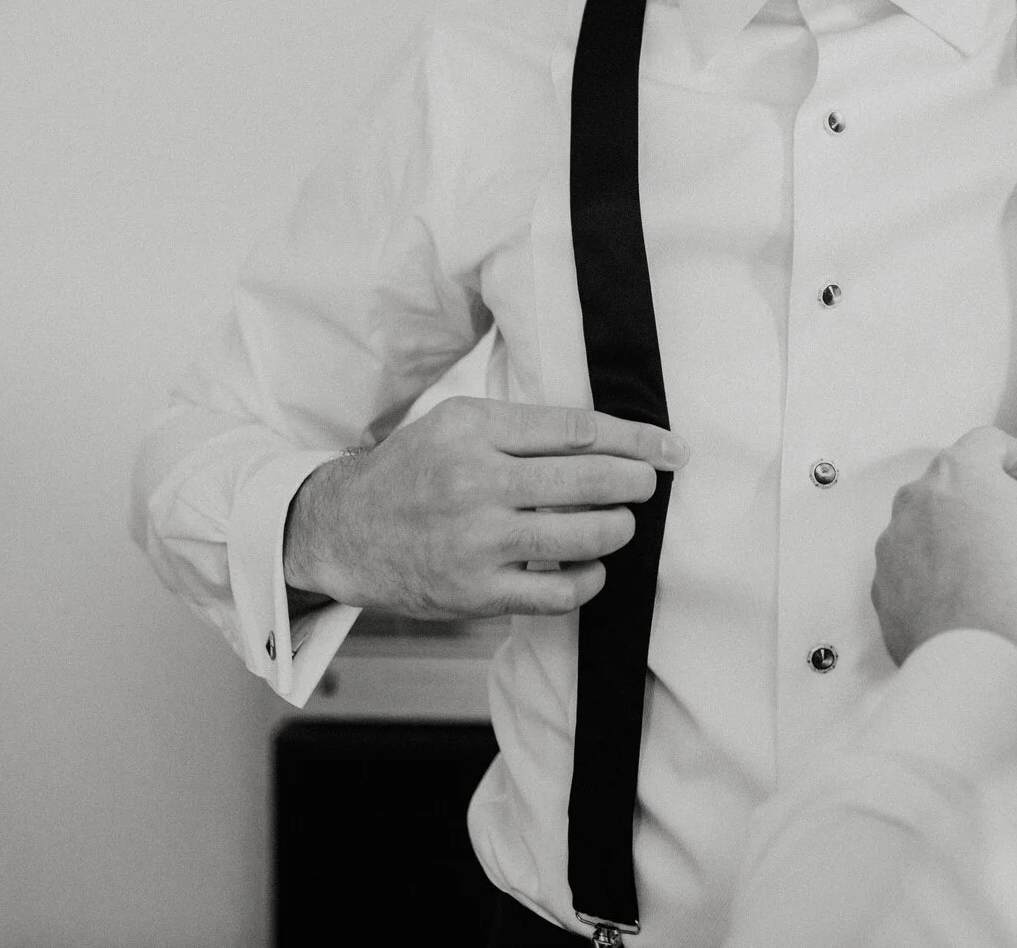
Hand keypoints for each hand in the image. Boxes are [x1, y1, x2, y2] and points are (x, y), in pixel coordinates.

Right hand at [283, 396, 688, 617]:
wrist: (344, 530)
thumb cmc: (413, 470)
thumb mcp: (457, 424)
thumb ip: (523, 426)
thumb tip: (611, 436)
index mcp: (474, 429)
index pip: (578, 429)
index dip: (636, 439)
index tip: (671, 448)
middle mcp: (475, 482)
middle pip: (590, 480)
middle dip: (636, 483)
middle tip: (648, 485)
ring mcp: (476, 542)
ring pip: (583, 537)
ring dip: (618, 529)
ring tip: (620, 523)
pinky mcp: (475, 593)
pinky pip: (559, 591)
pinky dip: (590, 580)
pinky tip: (591, 567)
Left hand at [871, 428, 1016, 672]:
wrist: (977, 656)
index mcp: (962, 472)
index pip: (987, 440)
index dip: (1013, 454)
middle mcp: (919, 499)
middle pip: (953, 482)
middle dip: (981, 499)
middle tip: (1013, 526)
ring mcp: (895, 542)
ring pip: (927, 525)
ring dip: (953, 537)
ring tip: (988, 569)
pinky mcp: (883, 585)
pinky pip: (910, 568)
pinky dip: (932, 575)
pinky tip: (963, 597)